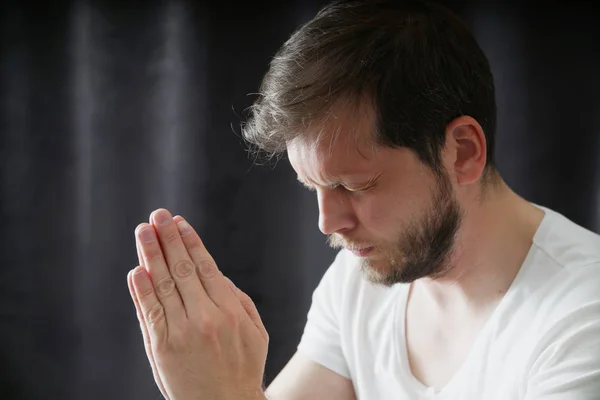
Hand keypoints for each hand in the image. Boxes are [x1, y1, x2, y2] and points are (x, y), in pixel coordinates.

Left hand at [127, 208, 268, 399]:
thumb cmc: (243, 368)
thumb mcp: (257, 332)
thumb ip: (239, 300)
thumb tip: (218, 275)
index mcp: (230, 310)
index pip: (205, 266)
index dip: (190, 242)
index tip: (179, 222)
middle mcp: (205, 317)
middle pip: (182, 269)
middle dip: (168, 238)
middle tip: (157, 216)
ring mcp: (181, 331)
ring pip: (163, 284)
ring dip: (151, 255)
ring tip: (143, 231)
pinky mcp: (162, 347)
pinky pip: (150, 312)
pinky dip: (141, 290)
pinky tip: (136, 269)